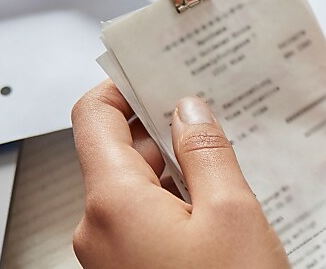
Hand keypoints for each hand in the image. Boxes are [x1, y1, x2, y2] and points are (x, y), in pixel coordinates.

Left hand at [71, 81, 288, 268]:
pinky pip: (143, 225)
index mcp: (114, 202)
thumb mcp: (232, 215)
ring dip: (174, 174)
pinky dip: (174, 208)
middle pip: (117, 155)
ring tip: (225, 168)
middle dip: (163, 132)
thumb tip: (187, 111)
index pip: (94, 117)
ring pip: (134, 193)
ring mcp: (109, 256)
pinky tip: (216, 212)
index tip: (157, 74)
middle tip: (210, 115)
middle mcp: (98, 229)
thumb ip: (207, 153)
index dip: (123, 88)